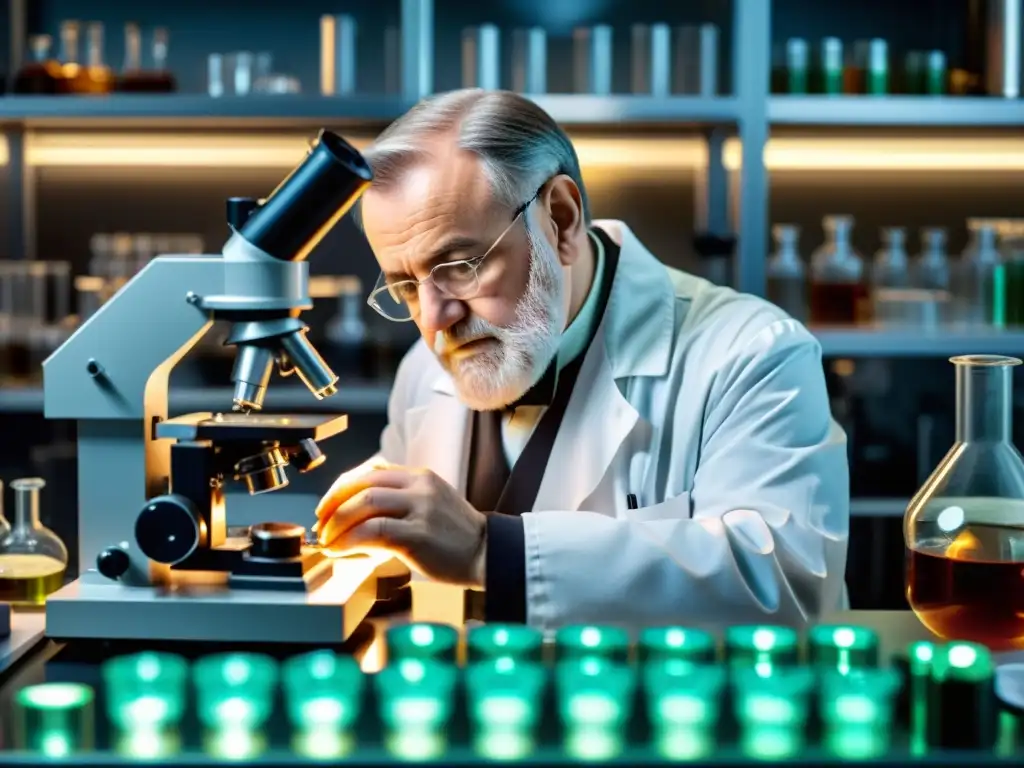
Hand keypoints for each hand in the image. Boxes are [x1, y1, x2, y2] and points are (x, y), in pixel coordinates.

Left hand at [314, 465, 487, 587]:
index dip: (341, 488)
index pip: (370, 472)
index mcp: (420, 477)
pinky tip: (340, 550)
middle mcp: (420, 487)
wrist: (488, 555)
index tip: (326, 507)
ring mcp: (420, 509)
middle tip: (320, 524)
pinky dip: (349, 541)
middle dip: (333, 504)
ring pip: (364, 504)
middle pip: (362, 484)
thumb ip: (396, 504)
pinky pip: (373, 531)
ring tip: (327, 541)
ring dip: (337, 523)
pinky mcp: (418, 534)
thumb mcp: (429, 505)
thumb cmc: (455, 538)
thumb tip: (352, 520)